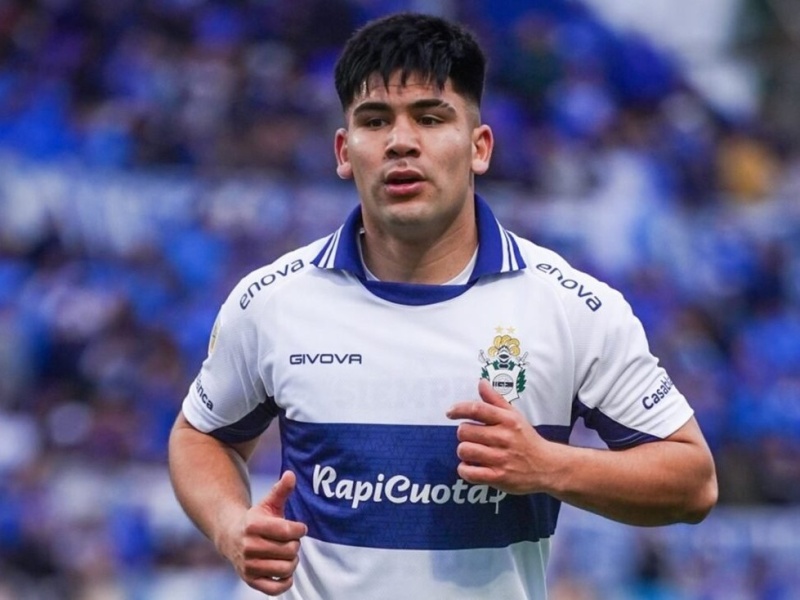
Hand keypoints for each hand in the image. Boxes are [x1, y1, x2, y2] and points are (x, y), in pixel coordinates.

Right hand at [227, 470, 307, 595]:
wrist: (231, 537)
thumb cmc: (255, 519)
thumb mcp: (267, 503)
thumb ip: (281, 490)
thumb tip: (291, 474)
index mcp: (253, 526)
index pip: (286, 531)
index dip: (299, 529)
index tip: (300, 527)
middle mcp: (249, 547)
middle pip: (289, 550)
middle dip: (296, 545)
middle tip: (292, 541)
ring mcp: (249, 566)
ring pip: (285, 569)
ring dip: (293, 562)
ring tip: (289, 555)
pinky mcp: (250, 580)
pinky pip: (274, 589)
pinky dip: (285, 582)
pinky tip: (285, 572)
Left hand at [446, 379, 557, 494]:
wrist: (547, 466)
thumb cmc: (526, 439)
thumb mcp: (514, 416)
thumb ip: (495, 400)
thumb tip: (481, 382)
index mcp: (507, 420)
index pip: (477, 409)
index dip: (459, 409)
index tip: (450, 412)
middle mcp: (504, 437)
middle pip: (464, 431)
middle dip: (464, 434)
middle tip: (473, 438)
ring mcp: (501, 458)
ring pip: (464, 450)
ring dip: (464, 452)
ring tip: (474, 452)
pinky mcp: (498, 477)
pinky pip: (468, 472)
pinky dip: (465, 469)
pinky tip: (472, 466)